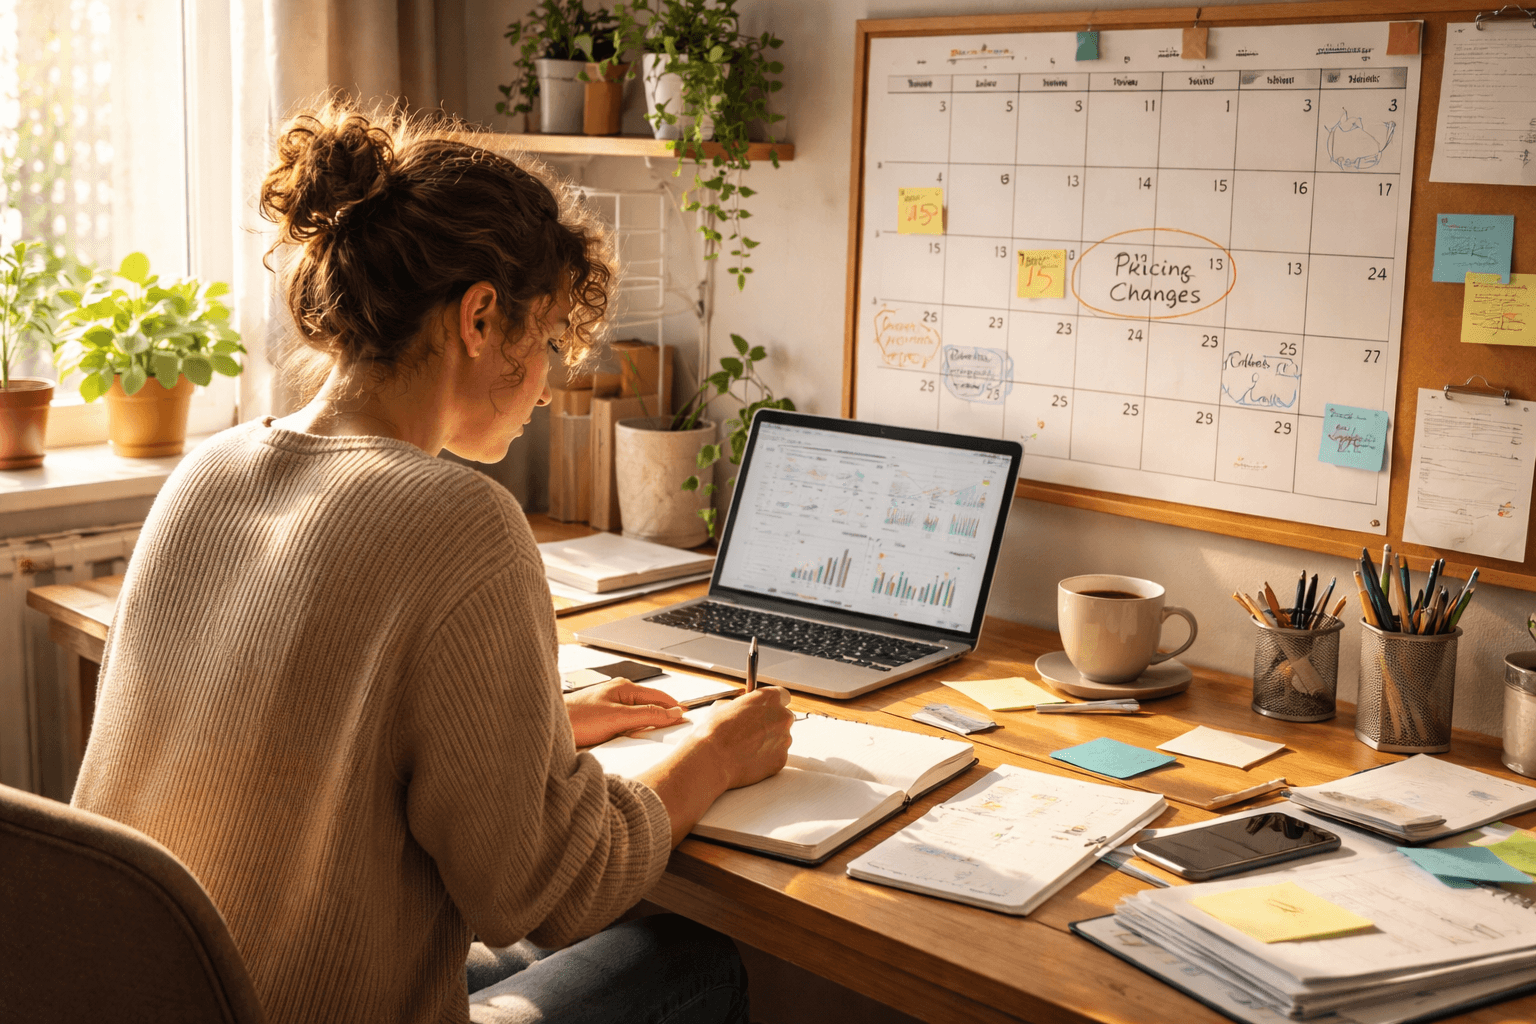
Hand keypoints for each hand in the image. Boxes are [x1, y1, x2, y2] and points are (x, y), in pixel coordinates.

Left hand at [565, 680, 684, 746]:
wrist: (549, 726)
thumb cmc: (578, 718)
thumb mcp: (618, 718)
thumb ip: (647, 715)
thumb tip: (673, 713)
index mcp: (625, 688)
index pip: (660, 697)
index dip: (675, 708)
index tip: (688, 717)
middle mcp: (618, 694)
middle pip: (650, 705)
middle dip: (664, 715)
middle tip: (679, 728)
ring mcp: (610, 705)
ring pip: (639, 714)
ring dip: (649, 723)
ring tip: (661, 733)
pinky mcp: (602, 717)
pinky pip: (627, 721)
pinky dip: (636, 728)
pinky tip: (637, 736)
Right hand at [687, 686, 795, 790]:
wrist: (713, 759)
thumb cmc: (715, 732)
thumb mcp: (723, 705)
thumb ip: (741, 703)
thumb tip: (742, 706)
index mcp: (769, 698)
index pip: (782, 695)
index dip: (771, 703)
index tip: (765, 708)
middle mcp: (782, 717)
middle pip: (783, 717)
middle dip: (771, 723)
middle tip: (752, 730)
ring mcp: (784, 739)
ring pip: (781, 738)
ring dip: (769, 740)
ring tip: (746, 747)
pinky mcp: (781, 759)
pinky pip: (777, 756)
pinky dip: (766, 757)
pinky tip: (749, 758)